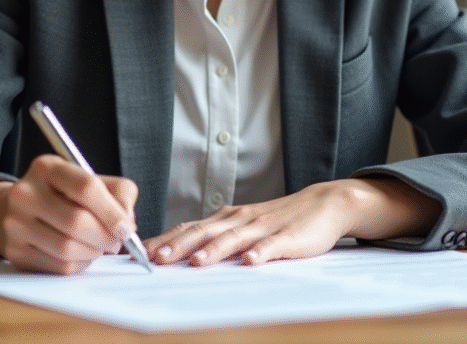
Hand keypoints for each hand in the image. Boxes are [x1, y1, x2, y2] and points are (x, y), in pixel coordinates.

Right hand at [0, 154, 139, 274]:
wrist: (17, 210)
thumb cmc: (63, 195)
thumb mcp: (89, 180)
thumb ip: (118, 193)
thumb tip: (126, 224)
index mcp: (46, 167)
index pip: (85, 187)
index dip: (111, 211)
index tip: (126, 228)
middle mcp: (25, 192)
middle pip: (76, 221)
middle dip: (105, 237)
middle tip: (116, 242)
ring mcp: (15, 223)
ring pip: (67, 248)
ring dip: (93, 252)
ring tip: (98, 246)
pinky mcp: (14, 250)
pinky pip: (57, 265)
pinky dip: (79, 264)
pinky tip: (81, 254)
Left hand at [145, 178, 439, 267]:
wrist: (324, 204)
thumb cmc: (279, 219)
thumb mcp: (243, 225)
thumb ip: (215, 236)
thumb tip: (180, 250)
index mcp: (227, 218)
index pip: (190, 228)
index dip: (166, 240)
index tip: (141, 252)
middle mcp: (241, 219)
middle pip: (205, 232)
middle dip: (179, 245)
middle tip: (157, 259)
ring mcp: (264, 227)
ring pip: (235, 238)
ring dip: (214, 250)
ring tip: (197, 263)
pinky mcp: (289, 237)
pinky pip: (273, 246)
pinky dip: (260, 253)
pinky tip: (250, 261)